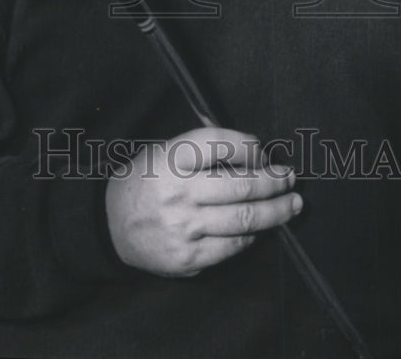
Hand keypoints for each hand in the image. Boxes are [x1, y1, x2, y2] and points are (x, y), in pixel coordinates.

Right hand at [105, 127, 299, 277]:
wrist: (110, 224)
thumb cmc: (145, 180)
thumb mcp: (163, 150)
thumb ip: (202, 145)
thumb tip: (250, 145)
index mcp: (170, 158)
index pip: (222, 143)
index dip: (251, 147)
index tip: (264, 152)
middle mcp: (178, 192)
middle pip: (242, 185)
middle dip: (274, 182)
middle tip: (289, 178)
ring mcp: (184, 227)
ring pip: (244, 219)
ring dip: (276, 211)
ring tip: (291, 204)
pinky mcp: (188, 257)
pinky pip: (232, 246)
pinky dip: (252, 236)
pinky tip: (261, 228)